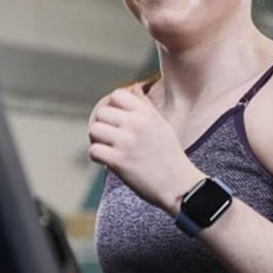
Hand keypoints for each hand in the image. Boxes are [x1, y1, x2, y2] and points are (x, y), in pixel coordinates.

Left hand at [88, 85, 202, 213]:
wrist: (178, 185)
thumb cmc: (170, 155)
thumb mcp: (161, 124)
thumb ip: (145, 106)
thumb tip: (133, 87)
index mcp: (147, 114)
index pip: (117, 95)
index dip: (112, 107)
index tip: (116, 120)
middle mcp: (136, 124)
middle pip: (101, 113)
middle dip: (103, 124)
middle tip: (109, 137)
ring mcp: (126, 142)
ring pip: (94, 130)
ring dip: (97, 140)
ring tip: (107, 148)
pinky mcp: (118, 161)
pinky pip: (94, 150)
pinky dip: (97, 156)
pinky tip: (107, 160)